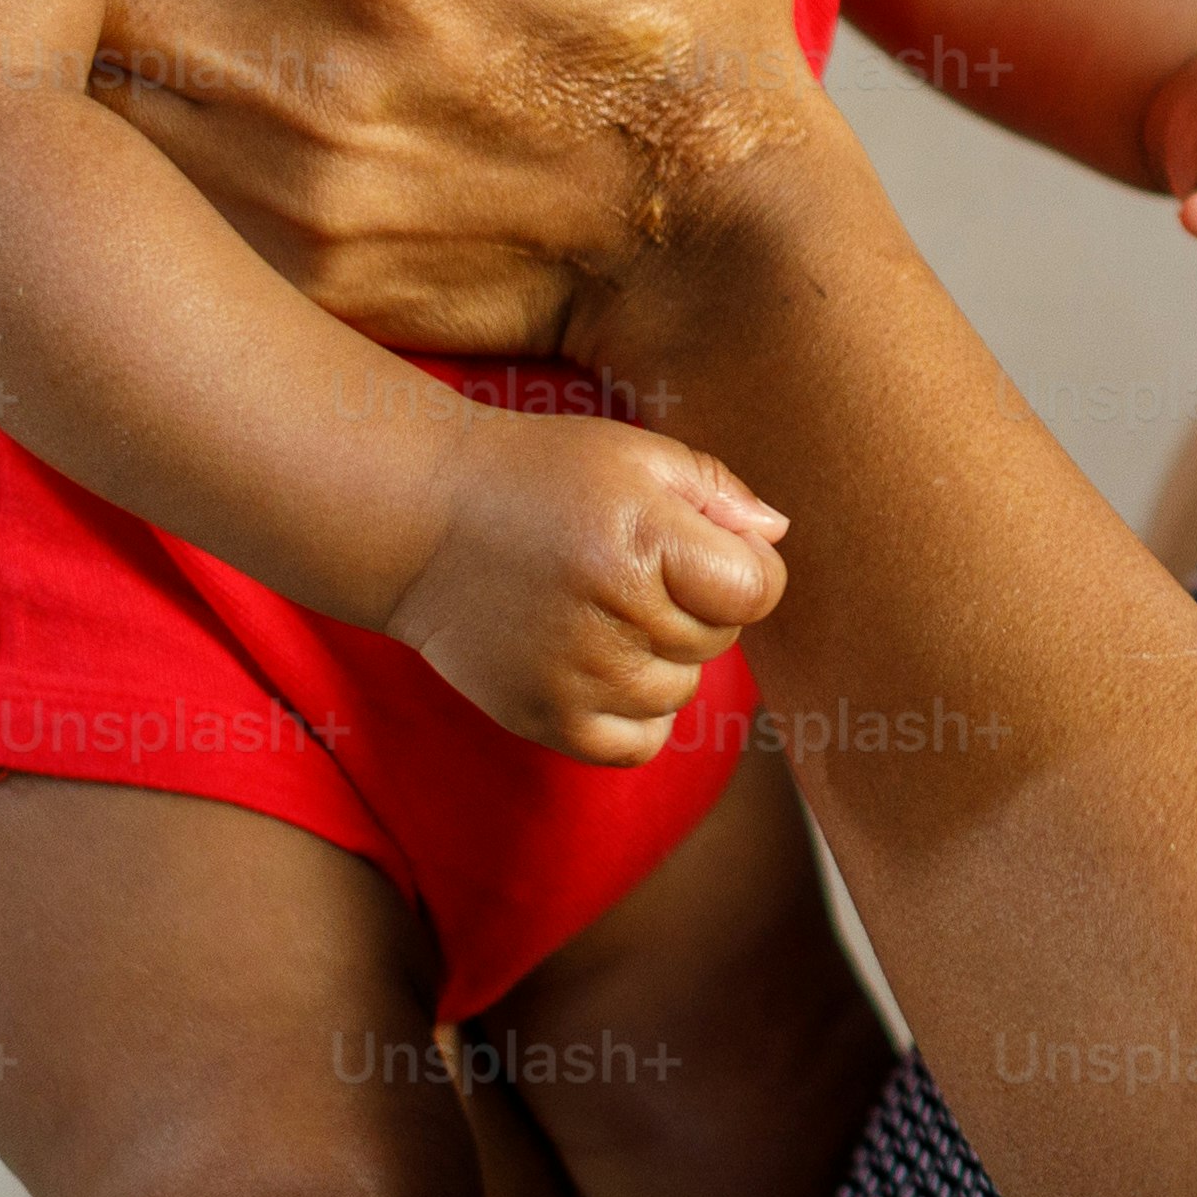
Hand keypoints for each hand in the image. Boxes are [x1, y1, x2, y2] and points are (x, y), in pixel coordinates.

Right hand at [383, 412, 788, 758]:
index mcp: (643, 539)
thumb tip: (775, 538)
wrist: (421, 521)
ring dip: (663, 655)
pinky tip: (601, 662)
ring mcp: (577, 678)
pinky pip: (640, 743)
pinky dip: (637, 712)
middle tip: (630, 566)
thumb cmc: (538, 476)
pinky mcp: (545, 721)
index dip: (744, 565)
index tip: (701, 545)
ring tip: (603, 608)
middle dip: (696, 603)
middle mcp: (612, 616)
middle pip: (720, 640)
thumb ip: (719, 493)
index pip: (758, 590)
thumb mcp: (635, 453)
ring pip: (682, 691)